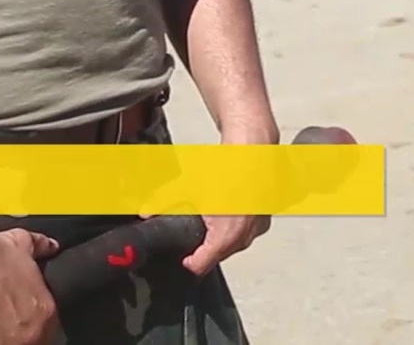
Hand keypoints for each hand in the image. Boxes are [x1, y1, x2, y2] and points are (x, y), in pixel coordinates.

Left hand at [177, 118, 277, 274]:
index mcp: (226, 236)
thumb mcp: (187, 186)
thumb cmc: (229, 166)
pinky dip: (238, 221)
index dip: (187, 262)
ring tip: (211, 217)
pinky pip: (249, 227)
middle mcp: (246, 235)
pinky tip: (229, 204)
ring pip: (236, 241)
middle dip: (204, 246)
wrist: (254, 147)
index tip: (182, 256)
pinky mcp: (267, 212)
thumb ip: (163, 201)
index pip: (202, 265)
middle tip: (193, 233)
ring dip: (223, 234)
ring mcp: (259, 225)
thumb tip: (147, 210)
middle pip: (219, 254)